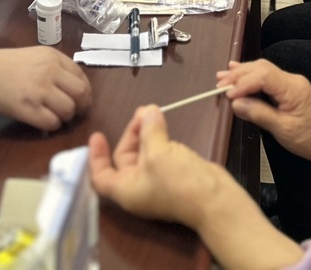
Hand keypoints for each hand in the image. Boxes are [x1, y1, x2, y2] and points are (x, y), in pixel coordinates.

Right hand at [0, 46, 91, 130]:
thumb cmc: (9, 66)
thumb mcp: (37, 56)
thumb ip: (58, 67)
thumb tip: (77, 87)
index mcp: (54, 58)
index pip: (82, 77)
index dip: (85, 92)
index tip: (80, 99)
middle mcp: (50, 72)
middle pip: (81, 94)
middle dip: (81, 106)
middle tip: (73, 111)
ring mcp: (39, 91)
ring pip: (69, 110)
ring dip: (66, 117)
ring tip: (56, 115)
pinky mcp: (29, 109)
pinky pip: (52, 123)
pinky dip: (52, 125)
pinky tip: (44, 120)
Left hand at [89, 107, 305, 268]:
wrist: (214, 199)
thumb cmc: (178, 181)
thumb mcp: (158, 152)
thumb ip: (149, 130)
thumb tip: (149, 111)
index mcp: (126, 190)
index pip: (101, 175)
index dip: (96, 156)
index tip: (97, 135)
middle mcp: (138, 188)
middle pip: (124, 158)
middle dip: (131, 134)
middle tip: (142, 112)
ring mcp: (157, 183)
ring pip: (144, 154)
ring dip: (145, 133)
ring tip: (152, 111)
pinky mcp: (173, 176)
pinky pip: (159, 155)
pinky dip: (158, 138)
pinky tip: (163, 122)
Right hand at [216, 60, 310, 166]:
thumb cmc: (308, 138)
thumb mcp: (283, 130)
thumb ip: (259, 114)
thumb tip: (236, 104)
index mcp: (293, 89)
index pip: (264, 77)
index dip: (243, 83)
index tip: (228, 94)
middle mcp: (291, 80)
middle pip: (261, 69)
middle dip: (239, 75)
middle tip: (219, 84)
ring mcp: (289, 81)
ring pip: (262, 69)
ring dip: (241, 73)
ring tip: (222, 77)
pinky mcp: (286, 86)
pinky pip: (265, 76)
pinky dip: (249, 75)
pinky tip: (236, 71)